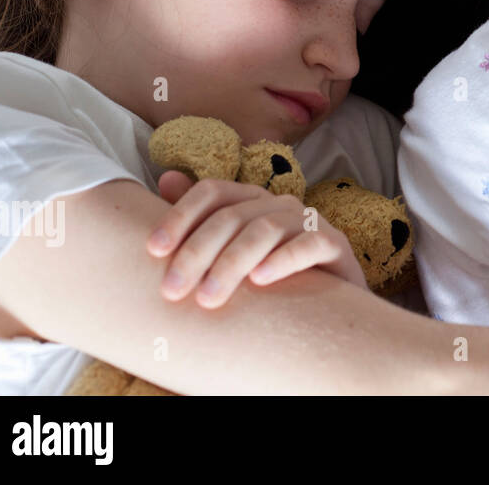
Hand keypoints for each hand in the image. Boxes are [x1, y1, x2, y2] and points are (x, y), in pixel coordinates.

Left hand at [146, 171, 366, 307]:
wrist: (325, 311)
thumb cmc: (269, 282)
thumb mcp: (229, 253)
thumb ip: (200, 220)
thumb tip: (166, 177)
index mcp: (251, 200)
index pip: (212, 192)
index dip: (180, 216)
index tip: (152, 251)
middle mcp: (279, 204)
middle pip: (232, 215)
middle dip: (197, 252)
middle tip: (172, 291)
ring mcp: (310, 222)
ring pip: (266, 229)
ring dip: (232, 263)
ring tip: (209, 299)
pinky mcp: (336, 245)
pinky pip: (309, 244)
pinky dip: (283, 260)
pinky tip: (260, 280)